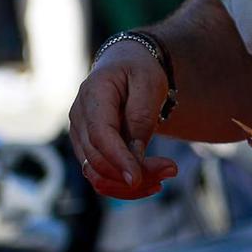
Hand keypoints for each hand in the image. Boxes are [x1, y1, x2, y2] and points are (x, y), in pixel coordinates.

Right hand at [68, 43, 178, 198]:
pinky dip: (123, 185)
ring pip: (96, 174)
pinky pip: (100, 176)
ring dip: (129, 186)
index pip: (100, 135)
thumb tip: (135, 157)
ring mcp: (80, 135)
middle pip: (98, 159)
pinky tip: (150, 181)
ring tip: (164, 177)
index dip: (118, 159)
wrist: (124, 65)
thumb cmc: (139, 71)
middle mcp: (79, 117)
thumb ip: (141, 118)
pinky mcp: (87, 149)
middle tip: (172, 170)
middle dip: (133, 174)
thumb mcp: (149, 84)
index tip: (139, 179)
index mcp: (93, 94)